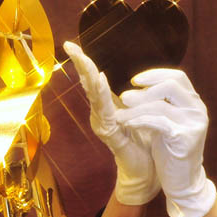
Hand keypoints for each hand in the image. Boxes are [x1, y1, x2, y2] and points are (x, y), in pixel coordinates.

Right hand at [63, 41, 159, 204]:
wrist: (147, 172)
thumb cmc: (143, 142)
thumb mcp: (136, 113)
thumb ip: (129, 99)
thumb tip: (128, 82)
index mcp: (106, 107)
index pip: (92, 80)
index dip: (83, 62)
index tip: (72, 44)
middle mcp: (99, 114)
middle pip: (87, 84)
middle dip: (79, 63)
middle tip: (69, 45)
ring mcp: (103, 124)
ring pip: (94, 95)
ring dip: (88, 75)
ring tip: (83, 58)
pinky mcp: (110, 134)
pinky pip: (106, 111)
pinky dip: (101, 94)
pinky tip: (99, 80)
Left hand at [116, 69, 216, 216]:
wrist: (183, 182)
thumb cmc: (171, 151)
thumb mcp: (167, 122)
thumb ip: (160, 104)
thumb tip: (136, 88)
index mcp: (194, 103)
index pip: (177, 77)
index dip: (154, 75)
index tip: (134, 81)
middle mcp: (197, 110)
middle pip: (171, 85)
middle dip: (144, 90)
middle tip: (124, 98)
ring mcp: (194, 124)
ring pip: (160, 105)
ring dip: (135, 108)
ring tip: (119, 114)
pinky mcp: (186, 138)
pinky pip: (158, 122)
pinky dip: (139, 120)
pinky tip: (127, 123)